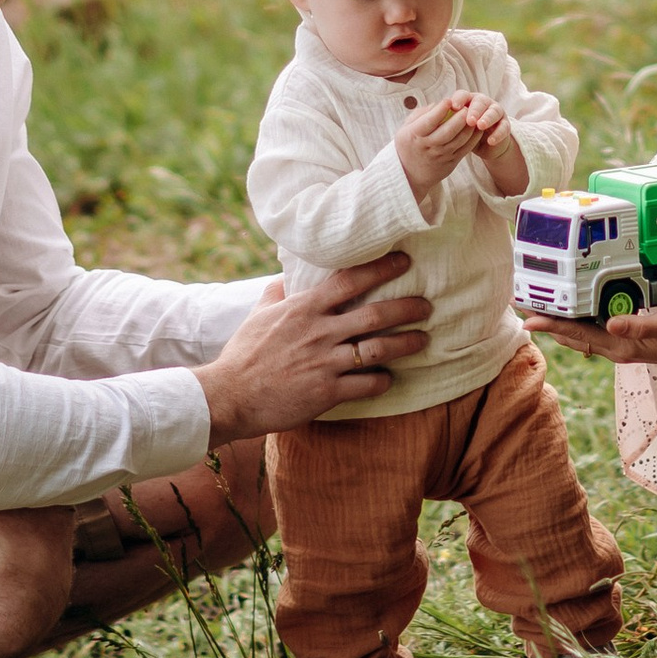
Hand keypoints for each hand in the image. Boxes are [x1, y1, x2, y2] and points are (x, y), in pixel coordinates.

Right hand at [198, 255, 431, 439]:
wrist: (229, 396)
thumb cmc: (243, 354)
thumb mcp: (258, 314)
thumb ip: (278, 294)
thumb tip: (288, 277)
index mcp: (303, 308)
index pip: (348, 280)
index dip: (380, 268)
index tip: (403, 262)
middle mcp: (319, 331)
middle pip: (374, 314)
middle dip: (407, 308)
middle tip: (427, 305)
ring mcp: (324, 362)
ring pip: (378, 349)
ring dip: (406, 344)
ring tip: (424, 340)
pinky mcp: (326, 392)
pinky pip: (367, 384)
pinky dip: (384, 381)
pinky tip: (391, 378)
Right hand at [395, 95, 484, 200]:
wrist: (410, 173)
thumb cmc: (409, 144)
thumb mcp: (406, 127)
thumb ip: (421, 114)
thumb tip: (439, 103)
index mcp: (414, 135)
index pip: (429, 122)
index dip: (440, 111)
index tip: (448, 100)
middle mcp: (428, 147)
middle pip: (447, 132)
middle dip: (458, 119)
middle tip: (465, 107)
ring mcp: (440, 156)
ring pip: (458, 141)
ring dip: (468, 128)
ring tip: (473, 116)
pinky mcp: (451, 162)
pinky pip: (465, 149)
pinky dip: (473, 138)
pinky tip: (476, 128)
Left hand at [443, 92, 524, 195]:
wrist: (485, 145)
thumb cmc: (464, 132)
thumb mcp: (454, 125)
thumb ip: (444, 118)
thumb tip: (425, 114)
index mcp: (469, 100)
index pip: (464, 95)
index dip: (459, 99)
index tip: (452, 106)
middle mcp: (483, 103)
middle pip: (480, 101)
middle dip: (474, 109)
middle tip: (468, 119)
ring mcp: (496, 113)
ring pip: (494, 111)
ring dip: (487, 118)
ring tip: (480, 126)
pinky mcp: (505, 125)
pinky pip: (504, 128)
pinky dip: (498, 133)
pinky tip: (491, 140)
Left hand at [526, 304, 656, 368]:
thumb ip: (640, 325)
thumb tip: (611, 324)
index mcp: (623, 347)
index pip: (579, 335)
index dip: (552, 325)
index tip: (527, 317)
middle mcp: (618, 347)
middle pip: (574, 336)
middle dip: (548, 322)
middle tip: (522, 305)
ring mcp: (624, 343)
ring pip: (583, 334)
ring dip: (561, 321)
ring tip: (540, 307)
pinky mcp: (631, 335)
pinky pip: (597, 328)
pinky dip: (581, 319)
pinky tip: (577, 308)